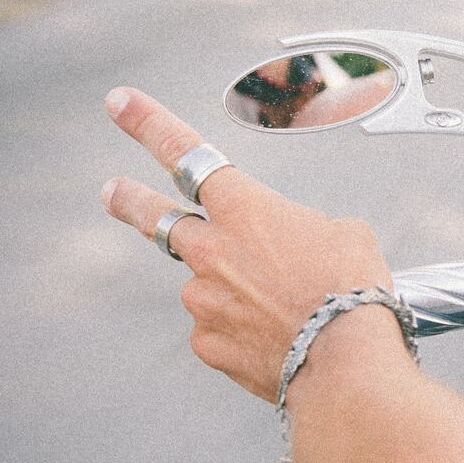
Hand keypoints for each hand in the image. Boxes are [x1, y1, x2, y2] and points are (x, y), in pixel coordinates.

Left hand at [100, 87, 407, 401]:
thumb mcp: (346, 237)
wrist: (345, 359)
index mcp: (244, 209)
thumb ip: (307, 233)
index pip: (186, 153)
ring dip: (238, 293)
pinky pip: (221, 332)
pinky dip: (245, 333)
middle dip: (131, 201)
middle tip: (112, 192)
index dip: (149, 123)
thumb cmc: (351, 290)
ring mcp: (203, 301)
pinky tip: (280, 340)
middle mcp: (211, 251)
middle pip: (157, 218)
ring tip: (288, 311)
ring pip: (211, 288)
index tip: (120, 103)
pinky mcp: (208, 345)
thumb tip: (298, 253)